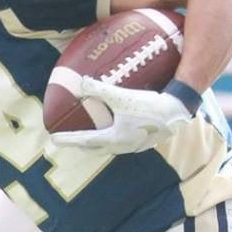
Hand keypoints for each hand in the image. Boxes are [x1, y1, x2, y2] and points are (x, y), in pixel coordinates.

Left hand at [46, 74, 194, 155]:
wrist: (177, 112)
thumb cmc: (149, 106)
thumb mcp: (122, 96)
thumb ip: (100, 89)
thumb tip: (81, 82)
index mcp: (114, 137)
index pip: (86, 140)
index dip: (69, 139)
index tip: (54, 140)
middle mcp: (123, 146)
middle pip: (97, 149)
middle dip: (82, 145)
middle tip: (71, 141)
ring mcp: (135, 146)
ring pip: (110, 147)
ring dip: (98, 144)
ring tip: (91, 138)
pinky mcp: (145, 141)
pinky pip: (123, 143)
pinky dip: (113, 138)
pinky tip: (117, 130)